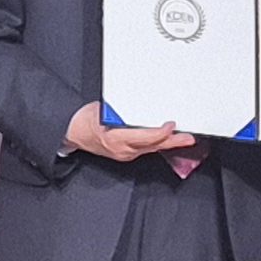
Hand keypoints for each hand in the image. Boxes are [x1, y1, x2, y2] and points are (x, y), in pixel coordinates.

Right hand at [66, 104, 192, 162]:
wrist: (72, 134)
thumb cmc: (84, 121)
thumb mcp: (102, 110)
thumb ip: (121, 111)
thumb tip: (137, 107)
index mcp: (117, 139)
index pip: (146, 137)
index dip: (161, 132)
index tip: (171, 125)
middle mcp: (123, 150)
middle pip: (153, 146)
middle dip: (173, 142)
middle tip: (189, 139)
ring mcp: (125, 154)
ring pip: (151, 149)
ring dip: (166, 143)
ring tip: (182, 139)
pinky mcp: (125, 154)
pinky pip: (145, 149)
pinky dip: (156, 144)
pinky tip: (164, 141)